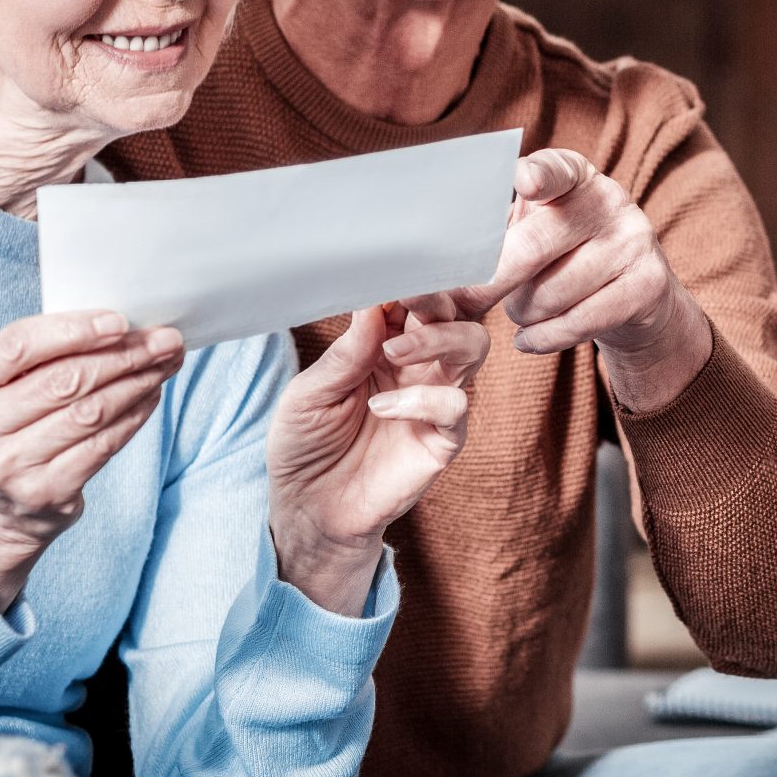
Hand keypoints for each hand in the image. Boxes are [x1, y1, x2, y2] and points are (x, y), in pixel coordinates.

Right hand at [0, 311, 183, 610]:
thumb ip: (41, 353)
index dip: (74, 330)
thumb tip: (120, 326)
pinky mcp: (46, 492)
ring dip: (137, 382)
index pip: (19, 345)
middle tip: (164, 340)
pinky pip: (103, 444)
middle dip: (123, 355)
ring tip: (164, 363)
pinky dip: (134, 415)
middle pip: (64, 380)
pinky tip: (150, 395)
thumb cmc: (7, 423)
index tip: (121, 321)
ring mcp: (9, 466)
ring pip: (90, 411)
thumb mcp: (0, 385)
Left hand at [267, 304, 488, 614]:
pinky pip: (456, 406)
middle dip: (434, 297)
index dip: (407, 279)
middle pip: (453, 311)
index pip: (411, 298)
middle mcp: (417, 365)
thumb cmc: (304, 445)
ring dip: (437, 338)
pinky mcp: (443, 439)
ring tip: (393, 352)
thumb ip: (345, 352)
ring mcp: (433, 400)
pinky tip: (382, 408)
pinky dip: (421, 400)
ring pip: (472, 346)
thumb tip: (373, 303)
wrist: (309, 510)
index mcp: (383, 343)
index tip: (391, 266)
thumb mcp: (309, 393)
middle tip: (405, 299)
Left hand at [415, 149, 710, 412]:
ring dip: (522, 313)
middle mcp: (610, 200)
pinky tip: (530, 339)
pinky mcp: (647, 286)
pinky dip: (543, 338)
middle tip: (466, 301)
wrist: (635, 293)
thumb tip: (435, 259)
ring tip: (522, 309)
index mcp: (574, 175)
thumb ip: (497, 229)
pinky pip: (577, 323)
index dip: (537, 175)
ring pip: (551, 294)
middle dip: (491, 281)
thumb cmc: (562, 254)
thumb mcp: (534, 227)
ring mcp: (635, 241)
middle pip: (534, 246)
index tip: (522, 181)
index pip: (554, 170)